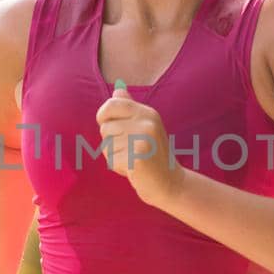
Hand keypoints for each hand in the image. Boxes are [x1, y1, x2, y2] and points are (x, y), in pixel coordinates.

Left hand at [94, 81, 185, 209]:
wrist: (169, 183)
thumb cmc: (153, 155)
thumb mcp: (145, 127)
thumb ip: (130, 109)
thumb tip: (118, 89)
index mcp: (148, 113)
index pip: (112, 104)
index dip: (103, 115)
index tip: (107, 124)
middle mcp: (146, 123)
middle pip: (105, 128)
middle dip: (111, 141)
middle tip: (130, 150)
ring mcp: (142, 141)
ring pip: (106, 145)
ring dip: (115, 156)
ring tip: (133, 159)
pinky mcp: (136, 158)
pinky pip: (111, 160)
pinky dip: (118, 167)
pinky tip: (134, 169)